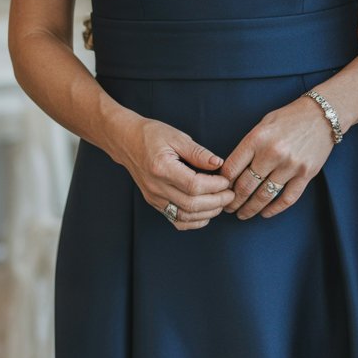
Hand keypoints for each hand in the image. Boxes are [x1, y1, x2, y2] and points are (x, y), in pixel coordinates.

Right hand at [118, 117, 234, 230]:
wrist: (127, 142)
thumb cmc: (152, 135)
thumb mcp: (177, 137)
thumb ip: (198, 152)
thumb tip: (218, 163)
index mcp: (162, 168)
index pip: (194, 185)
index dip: (214, 186)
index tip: (227, 181)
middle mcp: (156, 187)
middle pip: (191, 204)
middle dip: (216, 202)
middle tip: (231, 195)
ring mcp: (154, 197)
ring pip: (183, 216)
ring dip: (207, 213)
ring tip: (222, 204)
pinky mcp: (154, 202)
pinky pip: (174, 219)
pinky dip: (192, 221)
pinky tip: (206, 214)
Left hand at [220, 96, 335, 220]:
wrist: (322, 114)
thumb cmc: (289, 118)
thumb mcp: (263, 124)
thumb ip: (248, 146)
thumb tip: (231, 171)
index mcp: (257, 139)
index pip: (232, 169)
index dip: (223, 184)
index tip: (220, 190)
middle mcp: (272, 153)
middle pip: (245, 186)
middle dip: (233, 201)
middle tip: (228, 208)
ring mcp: (290, 165)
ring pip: (264, 196)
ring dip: (250, 209)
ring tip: (242, 214)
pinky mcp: (306, 174)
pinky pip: (287, 199)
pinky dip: (274, 209)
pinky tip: (265, 213)